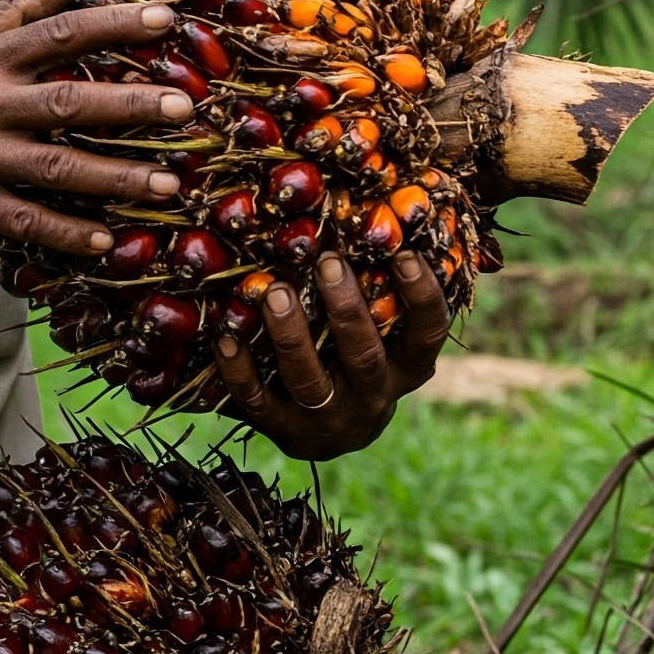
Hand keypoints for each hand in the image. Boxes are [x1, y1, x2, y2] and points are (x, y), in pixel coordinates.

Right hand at [0, 0, 192, 253]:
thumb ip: (17, 11)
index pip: (58, 34)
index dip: (112, 25)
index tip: (165, 19)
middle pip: (67, 100)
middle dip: (129, 104)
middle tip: (184, 107)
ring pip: (56, 166)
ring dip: (115, 176)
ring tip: (168, 184)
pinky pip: (24, 220)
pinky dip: (66, 232)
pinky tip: (107, 240)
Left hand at [211, 250, 451, 459]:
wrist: (331, 436)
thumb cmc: (357, 362)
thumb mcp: (383, 336)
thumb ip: (382, 295)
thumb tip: (377, 217)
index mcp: (405, 369)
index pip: (426, 334)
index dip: (421, 297)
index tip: (404, 254)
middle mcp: (372, 397)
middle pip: (363, 357)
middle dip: (345, 310)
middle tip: (328, 262)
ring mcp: (328, 419)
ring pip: (310, 381)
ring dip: (291, 336)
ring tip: (274, 293)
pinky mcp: (285, 431)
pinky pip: (259, 402)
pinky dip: (240, 370)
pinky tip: (226, 337)